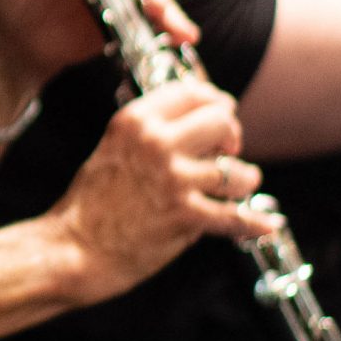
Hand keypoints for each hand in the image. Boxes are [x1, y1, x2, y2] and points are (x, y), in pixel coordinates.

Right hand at [48, 78, 267, 304]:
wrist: (74, 248)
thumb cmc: (91, 204)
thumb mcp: (113, 149)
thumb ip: (152, 133)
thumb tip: (202, 124)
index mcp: (134, 122)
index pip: (192, 92)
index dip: (215, 103)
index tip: (221, 115)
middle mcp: (156, 143)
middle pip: (222, 122)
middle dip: (233, 138)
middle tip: (229, 152)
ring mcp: (174, 180)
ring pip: (239, 172)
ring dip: (243, 182)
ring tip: (235, 189)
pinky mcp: (186, 216)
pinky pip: (238, 217)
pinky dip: (256, 223)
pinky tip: (266, 223)